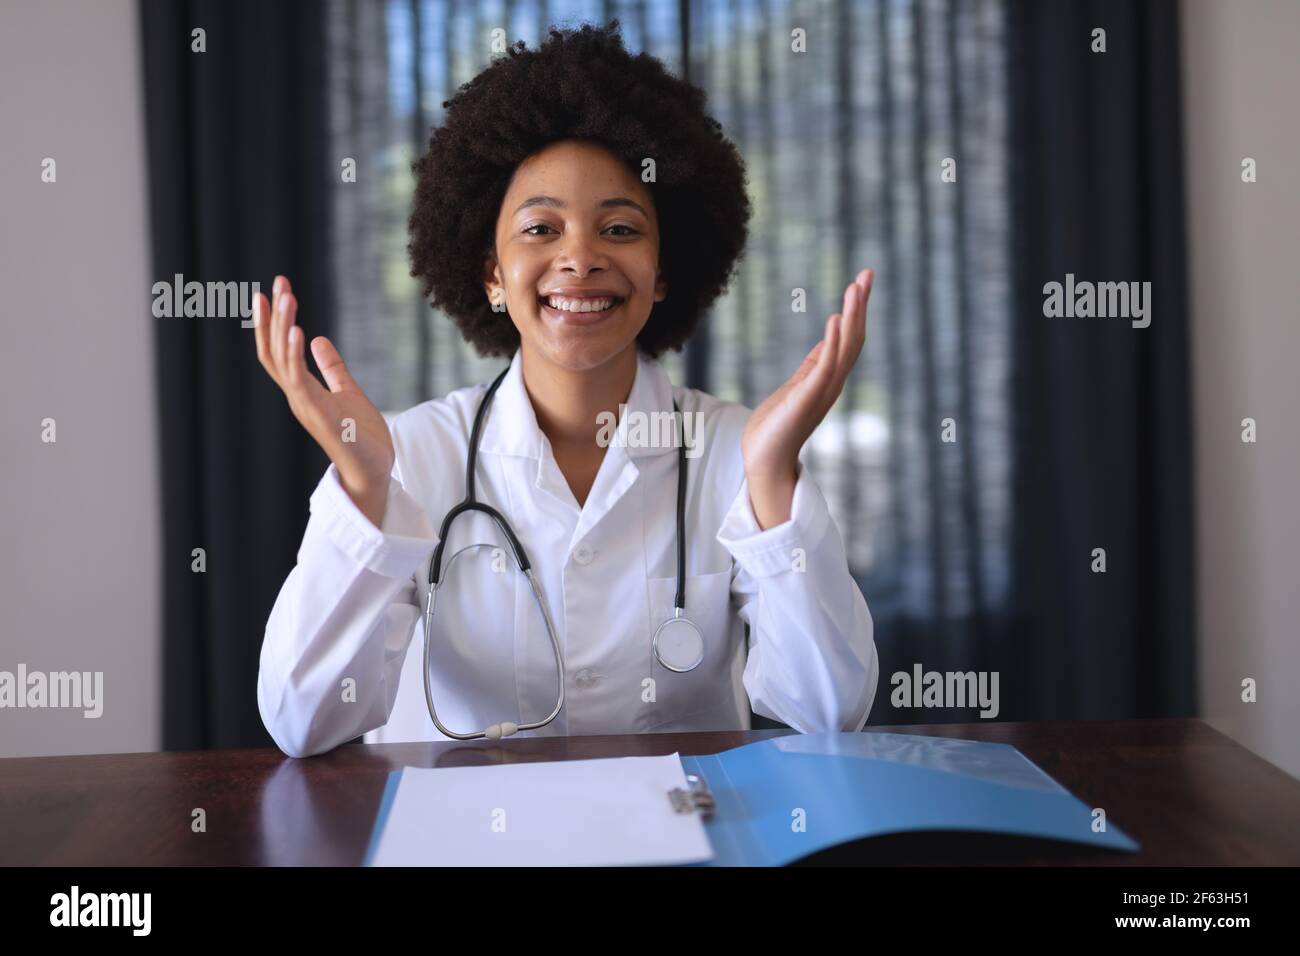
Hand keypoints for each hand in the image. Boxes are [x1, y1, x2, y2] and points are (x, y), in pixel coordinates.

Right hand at [253, 275, 394, 524]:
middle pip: (274, 349)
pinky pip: (300, 381)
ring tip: (287, 296)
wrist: (374, 471)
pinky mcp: (318, 415)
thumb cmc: (361, 437)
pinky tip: (298, 331)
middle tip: (277, 282)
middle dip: (273, 315)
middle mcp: (297, 396)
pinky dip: (295, 355)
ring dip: (283, 326)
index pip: (278, 351)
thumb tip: (319, 340)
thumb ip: (332, 368)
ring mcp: (304, 405)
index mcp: (302, 390)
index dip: (273, 322)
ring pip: (283, 360)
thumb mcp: (348, 392)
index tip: (275, 291)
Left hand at [741, 269, 872, 525]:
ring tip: (855, 288)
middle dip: (860, 306)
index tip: (862, 281)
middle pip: (853, 338)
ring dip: (851, 317)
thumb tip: (825, 343)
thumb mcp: (796, 386)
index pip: (848, 338)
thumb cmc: (776, 426)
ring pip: (844, 348)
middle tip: (867, 274)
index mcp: (829, 378)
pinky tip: (834, 319)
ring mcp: (822, 391)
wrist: (764, 460)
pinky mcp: (807, 398)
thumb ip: (812, 366)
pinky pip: (824, 366)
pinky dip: (831, 342)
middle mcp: (832, 383)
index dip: (856, 310)